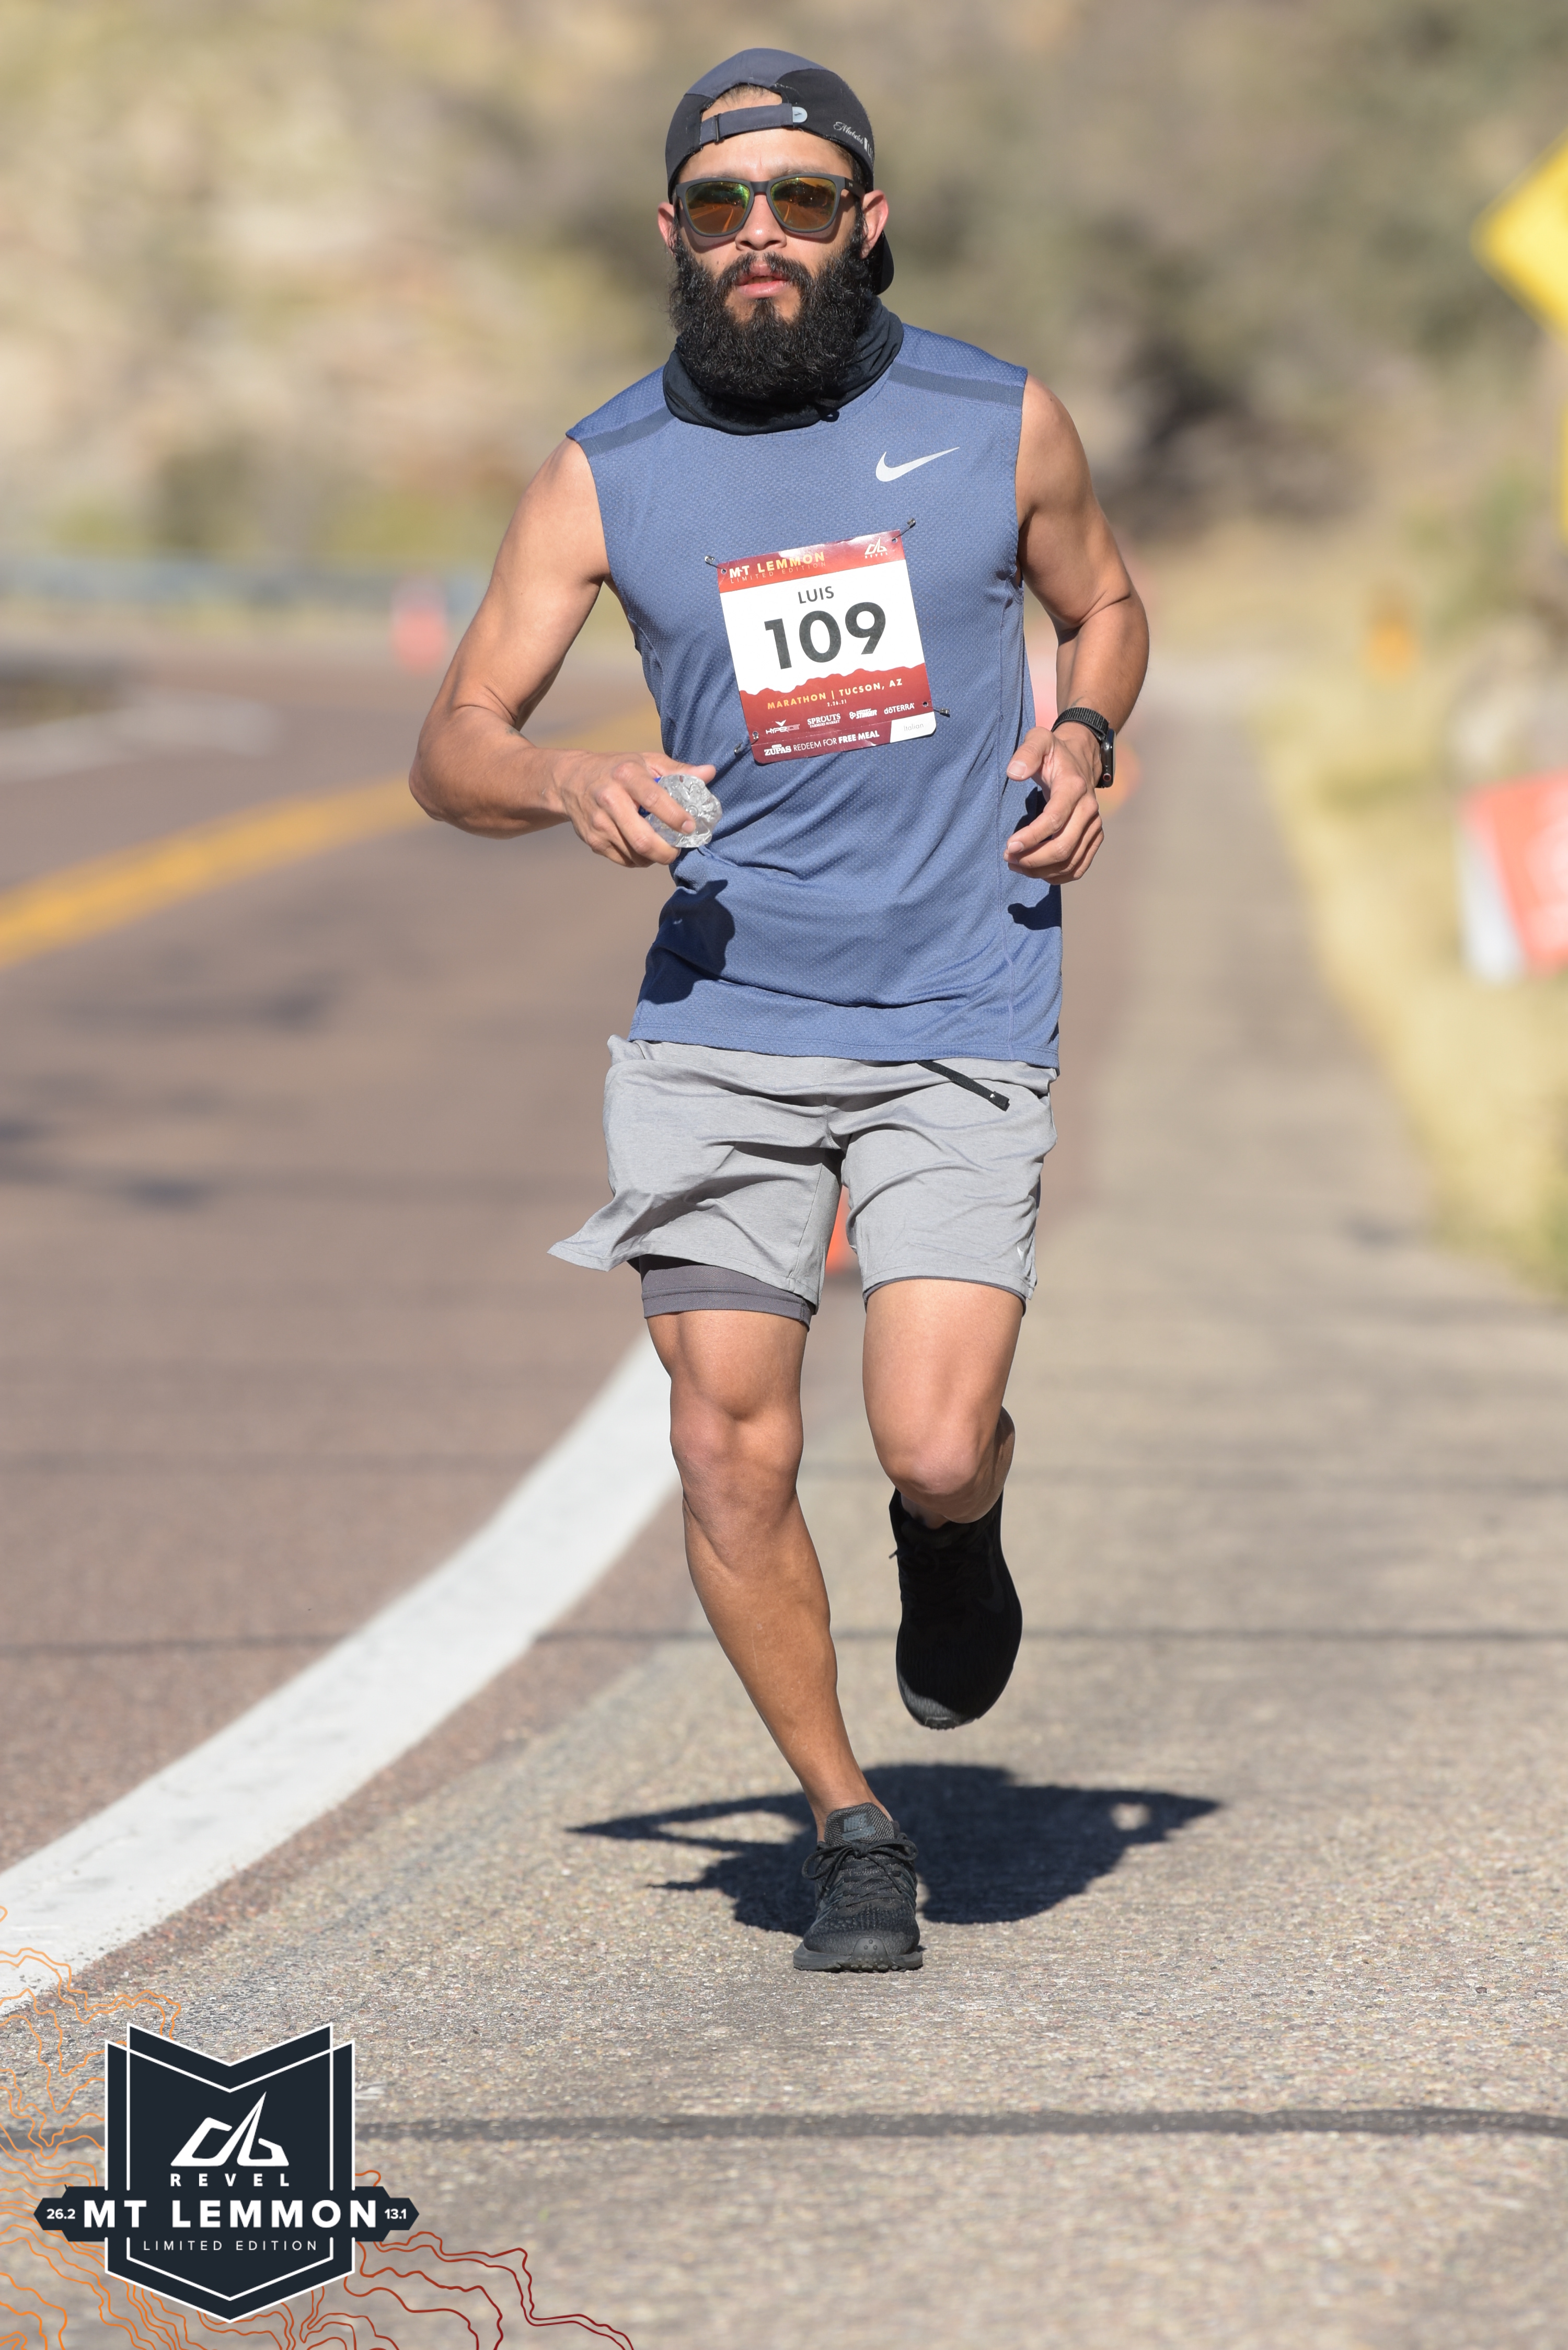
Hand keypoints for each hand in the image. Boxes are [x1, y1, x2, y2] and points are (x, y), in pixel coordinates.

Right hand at [554, 753, 718, 868]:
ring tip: (662, 847)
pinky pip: (624, 860)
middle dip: (666, 852)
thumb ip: (678, 770)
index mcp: (626, 775)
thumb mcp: (646, 761)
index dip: (674, 816)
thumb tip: (710, 773)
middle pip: (641, 839)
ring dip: (654, 857)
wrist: (571, 780)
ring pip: (634, 854)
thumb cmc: (618, 769)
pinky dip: (640, 859)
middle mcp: (609, 799)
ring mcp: (598, 823)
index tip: (690, 827)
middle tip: (677, 849)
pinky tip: (643, 847)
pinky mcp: (593, 841)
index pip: (653, 799)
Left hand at [1003, 723, 1103, 881]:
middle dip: (1032, 859)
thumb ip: (1026, 753)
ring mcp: (1094, 826)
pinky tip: (1037, 872)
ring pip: (1070, 861)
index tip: (1009, 846)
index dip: (1031, 837)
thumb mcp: (1039, 741)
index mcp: (1074, 787)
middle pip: (1063, 848)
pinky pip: (1078, 867)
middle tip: (1008, 858)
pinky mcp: (1094, 837)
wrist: (1080, 758)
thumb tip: (1014, 773)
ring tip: (1016, 865)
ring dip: (1040, 870)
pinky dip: (1057, 876)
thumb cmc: (1054, 752)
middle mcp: (1089, 809)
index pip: (1054, 820)